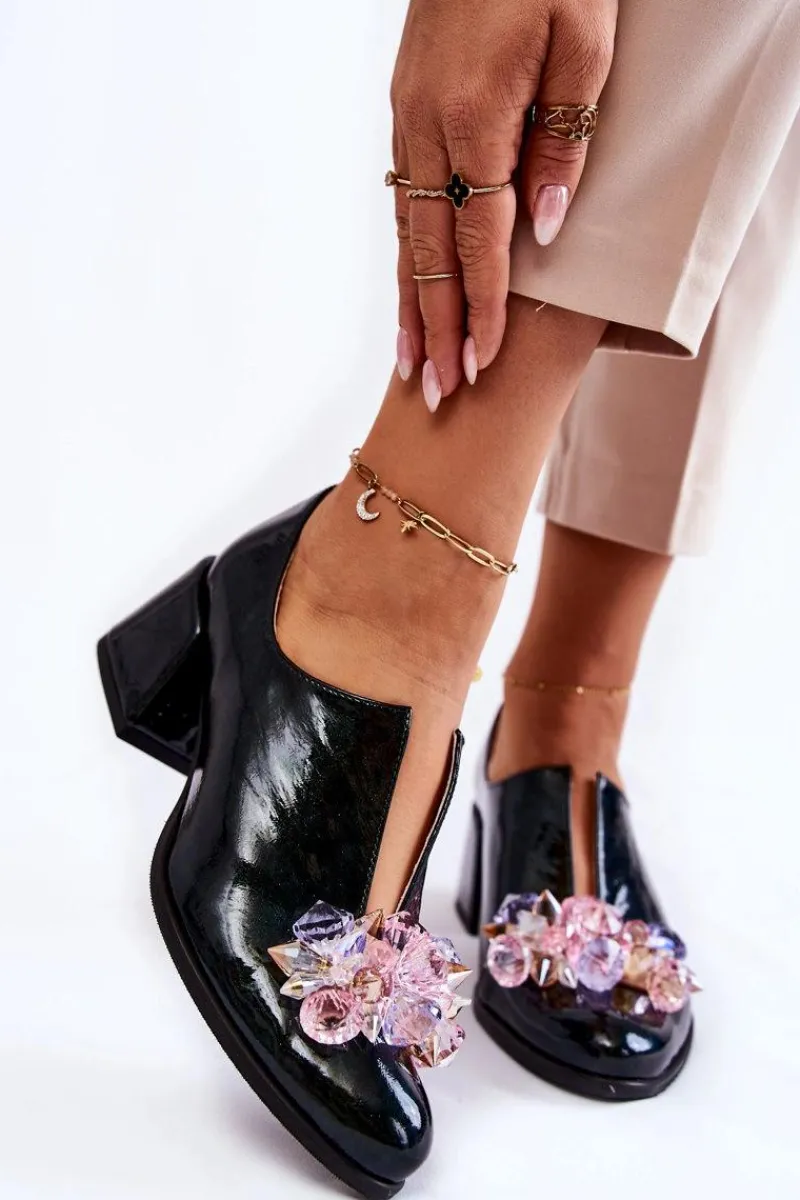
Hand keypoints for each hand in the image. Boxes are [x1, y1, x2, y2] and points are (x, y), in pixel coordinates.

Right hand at [391, 0, 616, 409]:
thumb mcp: (584, 44)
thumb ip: (564, 139)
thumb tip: (541, 228)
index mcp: (474, 117)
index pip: (478, 240)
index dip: (482, 308)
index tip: (481, 364)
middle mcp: (428, 128)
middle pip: (430, 252)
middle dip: (436, 327)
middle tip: (435, 393)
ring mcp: (409, 119)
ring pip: (406, 232)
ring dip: (409, 301)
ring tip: (411, 362)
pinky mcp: (406, 108)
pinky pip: (401, 199)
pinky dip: (404, 253)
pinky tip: (406, 286)